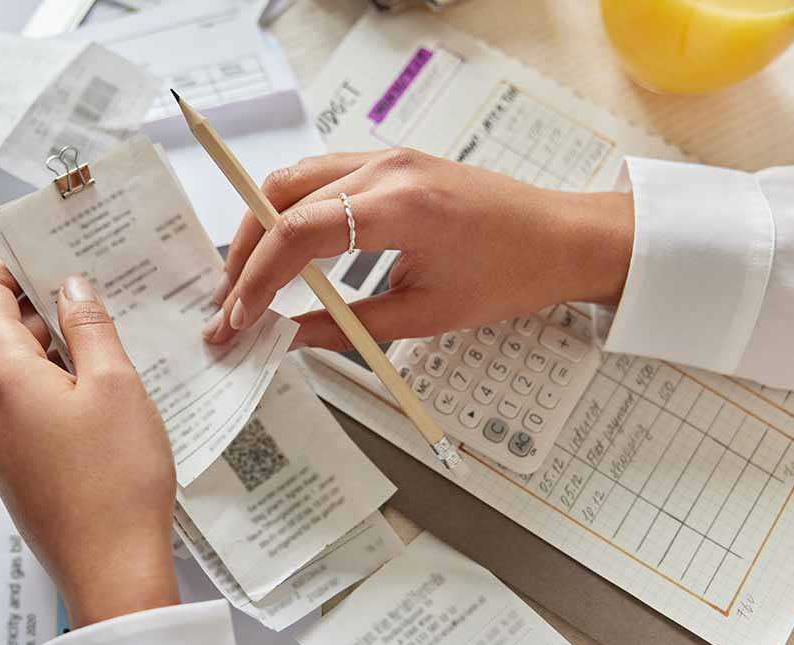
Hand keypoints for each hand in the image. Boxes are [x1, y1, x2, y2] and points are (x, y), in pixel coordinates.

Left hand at [0, 261, 179, 628]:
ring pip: (20, 380)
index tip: (45, 258)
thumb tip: (71, 286)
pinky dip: (57, 398)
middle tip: (101, 305)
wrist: (112, 570)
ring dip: (59, 361)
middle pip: (4, 338)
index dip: (11, 269)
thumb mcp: (116, 385)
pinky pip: (28, 417)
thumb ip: (89, 326)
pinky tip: (103, 411)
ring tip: (114, 361)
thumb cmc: (117, 481)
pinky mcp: (15, 473)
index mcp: (1, 377)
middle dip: (48, 316)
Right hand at [202, 149, 633, 348]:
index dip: (257, 278)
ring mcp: (387, 159)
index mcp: (400, 207)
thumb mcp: (426, 315)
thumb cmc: (510, 275)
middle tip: (230, 301)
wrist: (563, 237)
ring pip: (294, 179)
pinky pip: (321, 177)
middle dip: (245, 251)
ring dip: (262, 226)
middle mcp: (386, 170)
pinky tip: (285, 249)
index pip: (298, 233)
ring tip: (247, 277)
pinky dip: (291, 210)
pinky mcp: (391, 163)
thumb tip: (289, 337)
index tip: (239, 317)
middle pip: (282, 197)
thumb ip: (348, 326)